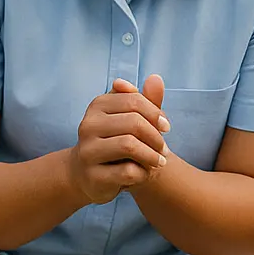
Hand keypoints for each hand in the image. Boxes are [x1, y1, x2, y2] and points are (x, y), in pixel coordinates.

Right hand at [67, 74, 170, 204]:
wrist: (88, 174)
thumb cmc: (115, 141)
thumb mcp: (130, 119)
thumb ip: (145, 100)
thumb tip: (156, 78)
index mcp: (98, 105)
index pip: (134, 101)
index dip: (156, 114)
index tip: (166, 127)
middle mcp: (88, 125)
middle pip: (133, 123)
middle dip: (156, 137)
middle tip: (164, 149)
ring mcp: (88, 151)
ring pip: (129, 146)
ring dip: (152, 155)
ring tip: (159, 162)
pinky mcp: (93, 176)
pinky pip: (127, 171)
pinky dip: (143, 173)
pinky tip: (144, 174)